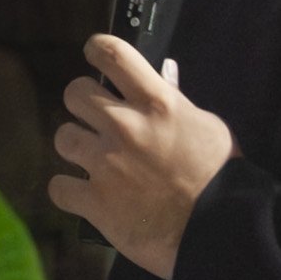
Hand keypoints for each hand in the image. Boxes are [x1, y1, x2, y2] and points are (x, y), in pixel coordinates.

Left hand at [48, 35, 232, 278]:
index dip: (96, 49)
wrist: (218, 230)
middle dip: (82, 103)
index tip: (93, 53)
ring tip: (92, 160)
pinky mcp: (94, 202)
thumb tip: (162, 76)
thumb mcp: (207, 126)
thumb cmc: (221, 177)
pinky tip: (85, 195)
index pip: (112, 53)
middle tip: (95, 119)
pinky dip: (69, 191)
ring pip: (63, 137)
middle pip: (74, 92)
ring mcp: (105, 164)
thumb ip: (176, 103)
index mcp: (156, 103)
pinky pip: (59, 187)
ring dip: (76, 146)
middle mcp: (125, 126)